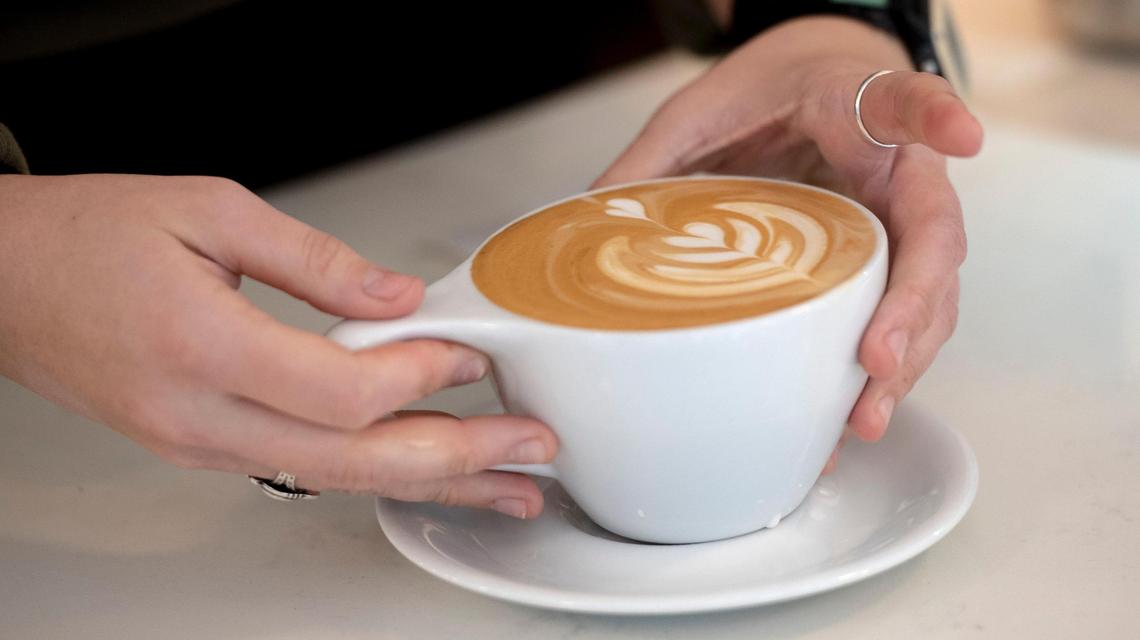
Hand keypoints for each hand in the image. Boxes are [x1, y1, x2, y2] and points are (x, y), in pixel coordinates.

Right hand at [0, 174, 555, 517]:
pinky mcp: (200, 447)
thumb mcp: (208, 211)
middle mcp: (201, 416)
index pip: (342, 390)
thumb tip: (396, 297)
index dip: (420, 376)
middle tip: (530, 453)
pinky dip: (373, 471)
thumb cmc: (86, 238)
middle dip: (457, 459)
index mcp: (203, 347)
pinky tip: (421, 469)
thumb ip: (313, 260)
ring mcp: (199, 444)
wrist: (3, 279)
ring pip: (334, 479)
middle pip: (354, 458)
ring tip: (503, 488)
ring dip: (428, 483)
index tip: (470, 356)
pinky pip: (302, 469)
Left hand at [596, 17, 981, 447]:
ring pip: (931, 294)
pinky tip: (847, 417)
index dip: (935, 118)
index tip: (961, 135)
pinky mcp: (887, 264)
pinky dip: (881, 370)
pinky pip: (899, 317)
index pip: (904, 102)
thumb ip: (655, 157)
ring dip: (906, 359)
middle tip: (877, 362)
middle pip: (935, 237)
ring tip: (862, 418)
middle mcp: (898, 170)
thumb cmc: (763, 93)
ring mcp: (901, 221)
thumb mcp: (697, 111)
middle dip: (913, 307)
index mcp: (855, 107)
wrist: (804, 85)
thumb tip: (586, 222)